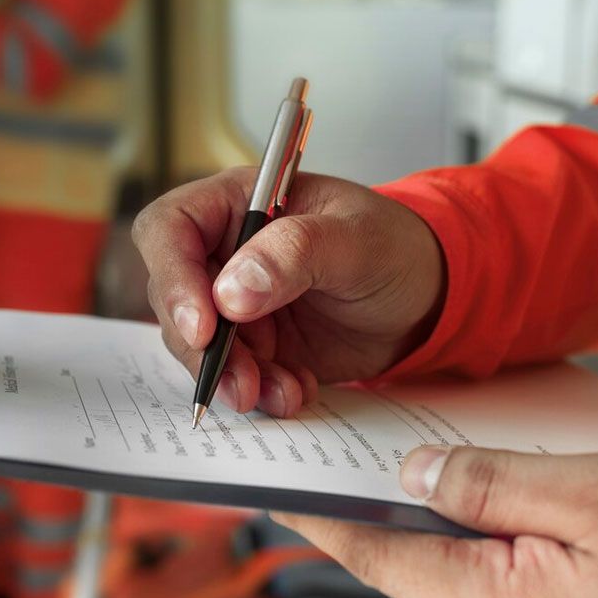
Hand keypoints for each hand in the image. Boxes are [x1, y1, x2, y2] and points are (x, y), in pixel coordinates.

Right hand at [132, 167, 444, 415]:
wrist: (426, 298)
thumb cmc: (395, 246)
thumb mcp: (356, 239)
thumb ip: (296, 252)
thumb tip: (231, 292)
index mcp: (240, 204)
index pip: (171, 229)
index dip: (173, 276)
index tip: (203, 326)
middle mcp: (227, 254)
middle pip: (176, 298)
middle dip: (204, 347)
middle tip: (241, 381)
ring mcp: (238, 304)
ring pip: (201, 347)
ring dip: (232, 377)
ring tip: (280, 392)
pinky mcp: (257, 347)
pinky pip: (237, 375)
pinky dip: (262, 392)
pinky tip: (296, 391)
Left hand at [274, 448, 597, 597]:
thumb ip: (498, 482)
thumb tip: (417, 477)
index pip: (373, 553)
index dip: (320, 514)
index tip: (278, 483)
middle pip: (413, 563)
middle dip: (389, 508)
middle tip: (372, 451)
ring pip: (457, 578)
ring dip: (448, 528)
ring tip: (453, 474)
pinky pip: (496, 597)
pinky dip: (487, 555)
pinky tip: (513, 521)